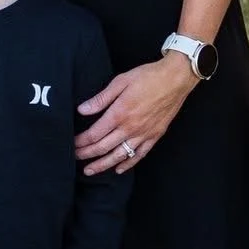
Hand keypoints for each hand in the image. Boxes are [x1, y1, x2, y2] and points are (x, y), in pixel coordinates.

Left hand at [76, 56, 196, 174]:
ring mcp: (143, 134)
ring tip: (90, 170)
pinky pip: (139, 155)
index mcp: (119, 113)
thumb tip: (82, 110)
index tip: (72, 144)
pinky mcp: (154, 136)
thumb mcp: (120, 81)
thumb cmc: (148, 77)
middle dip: (86, 154)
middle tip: (74, 158)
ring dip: (103, 165)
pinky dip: (128, 164)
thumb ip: (101, 98)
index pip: (94, 134)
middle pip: (103, 147)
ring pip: (119, 156)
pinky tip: (118, 169)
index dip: (81, 142)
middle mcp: (130, 128)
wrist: (176, 79)